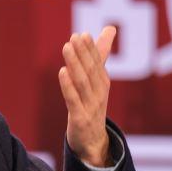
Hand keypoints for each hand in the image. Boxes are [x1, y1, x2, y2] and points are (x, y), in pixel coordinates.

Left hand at [58, 26, 115, 166]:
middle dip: (83, 53)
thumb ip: (101, 54)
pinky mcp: (80, 119)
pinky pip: (73, 100)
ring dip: (75, 64)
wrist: (92, 141)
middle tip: (75, 37)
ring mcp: (90, 107)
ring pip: (83, 83)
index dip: (90, 49)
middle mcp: (99, 94)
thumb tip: (109, 28)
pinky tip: (62, 72)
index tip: (82, 34)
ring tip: (67, 48)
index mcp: (103, 83)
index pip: (98, 63)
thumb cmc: (92, 104)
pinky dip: (68, 86)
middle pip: (91, 71)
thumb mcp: (97, 80)